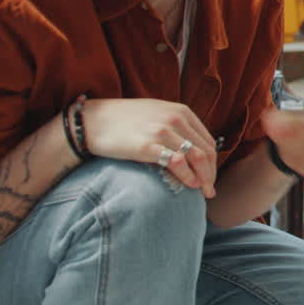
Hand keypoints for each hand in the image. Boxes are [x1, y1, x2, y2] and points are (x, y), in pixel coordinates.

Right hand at [83, 98, 217, 196]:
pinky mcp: (147, 145)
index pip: (208, 142)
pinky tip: (188, 185)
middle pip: (205, 152)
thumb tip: (194, 150)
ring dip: (203, 178)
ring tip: (202, 192)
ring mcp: (161, 131)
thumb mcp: (157, 115)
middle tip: (209, 191)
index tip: (210, 178)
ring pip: (196, 157)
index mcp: (181, 112)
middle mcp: (175, 119)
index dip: (213, 163)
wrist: (91, 121)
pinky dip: (187, 176)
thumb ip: (177, 127)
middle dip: (210, 174)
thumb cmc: (124, 121)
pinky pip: (177, 162)